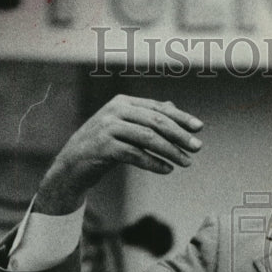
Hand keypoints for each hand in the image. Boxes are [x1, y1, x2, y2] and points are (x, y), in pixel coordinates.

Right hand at [36, 95, 203, 213]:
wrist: (71, 165)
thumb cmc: (102, 145)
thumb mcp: (124, 127)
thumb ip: (146, 117)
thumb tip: (173, 108)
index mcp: (122, 102)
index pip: (158, 108)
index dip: (180, 117)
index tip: (199, 128)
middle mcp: (115, 111)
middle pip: (156, 121)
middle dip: (179, 135)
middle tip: (197, 147)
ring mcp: (108, 128)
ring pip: (148, 138)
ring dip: (171, 151)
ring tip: (186, 162)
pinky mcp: (104, 147)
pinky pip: (135, 155)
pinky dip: (154, 163)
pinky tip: (167, 170)